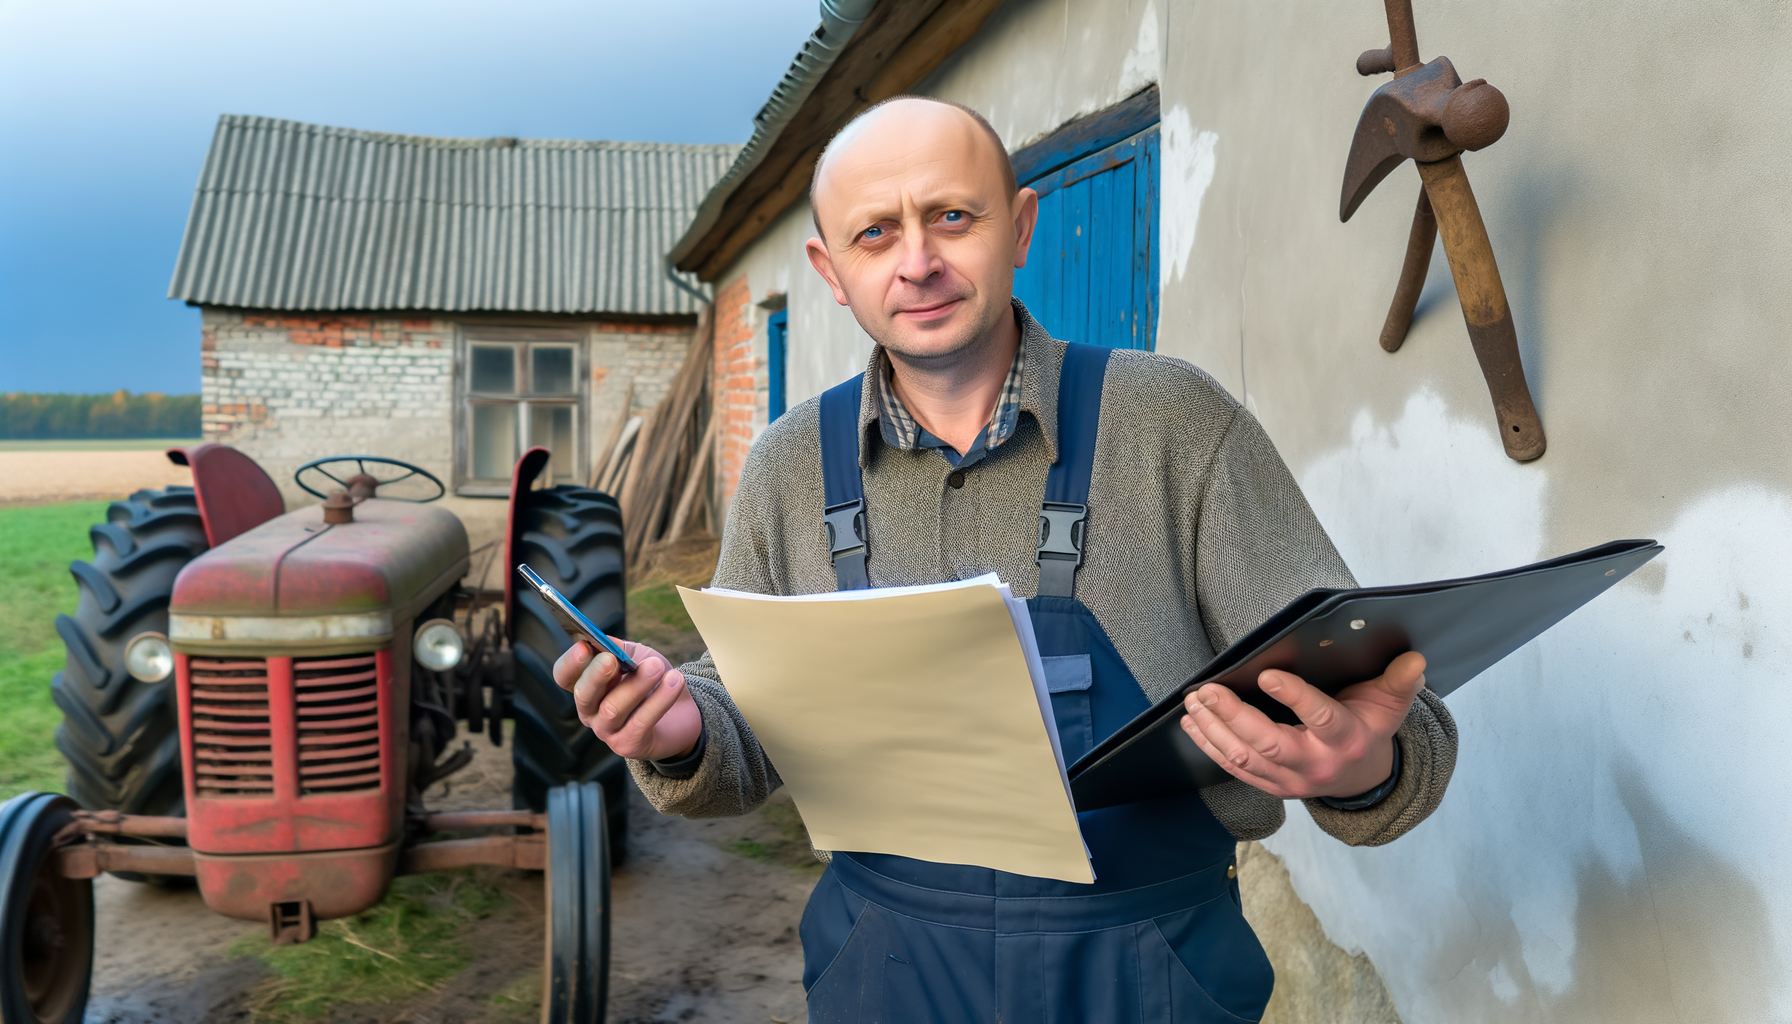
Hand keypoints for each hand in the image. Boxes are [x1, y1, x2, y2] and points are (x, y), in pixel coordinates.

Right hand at [553, 639, 702, 762]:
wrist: (682, 713)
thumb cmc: (652, 680)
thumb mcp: (636, 656)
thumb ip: (619, 648)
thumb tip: (604, 640)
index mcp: (586, 685)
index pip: (564, 676)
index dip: (571, 662)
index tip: (584, 646)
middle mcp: (590, 711)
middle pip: (583, 695)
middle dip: (596, 675)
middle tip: (612, 659)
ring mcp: (607, 731)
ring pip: (612, 709)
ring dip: (636, 685)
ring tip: (657, 666)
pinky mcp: (629, 745)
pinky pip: (641, 722)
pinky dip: (659, 700)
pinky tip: (675, 681)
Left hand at [1179, 651, 1426, 799]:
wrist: (1364, 778)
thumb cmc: (1370, 730)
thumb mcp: (1390, 705)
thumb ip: (1400, 682)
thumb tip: (1416, 659)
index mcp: (1346, 740)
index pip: (1320, 718)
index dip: (1293, 697)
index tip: (1266, 675)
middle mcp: (1316, 764)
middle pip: (1270, 743)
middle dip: (1234, 716)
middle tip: (1207, 689)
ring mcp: (1291, 780)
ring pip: (1245, 759)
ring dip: (1214, 730)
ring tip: (1194, 702)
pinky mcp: (1272, 787)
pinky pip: (1235, 769)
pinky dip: (1210, 747)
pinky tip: (1193, 724)